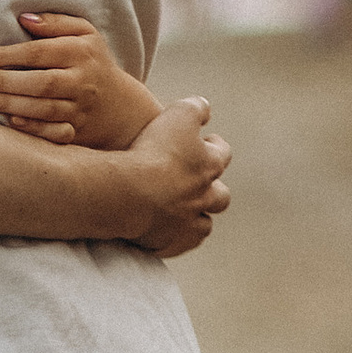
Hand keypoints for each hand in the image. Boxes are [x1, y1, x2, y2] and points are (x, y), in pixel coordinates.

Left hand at [0, 11, 158, 148]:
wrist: (121, 106)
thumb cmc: (91, 62)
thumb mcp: (84, 33)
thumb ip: (55, 23)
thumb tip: (24, 17)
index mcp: (81, 52)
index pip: (39, 52)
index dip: (6, 56)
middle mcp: (82, 81)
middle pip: (40, 82)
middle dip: (2, 82)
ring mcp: (80, 109)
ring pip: (43, 109)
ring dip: (7, 105)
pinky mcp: (77, 131)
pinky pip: (53, 132)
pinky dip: (32, 129)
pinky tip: (7, 123)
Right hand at [115, 99, 231, 257]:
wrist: (129, 194)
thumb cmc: (154, 152)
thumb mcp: (179, 114)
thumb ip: (196, 108)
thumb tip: (205, 108)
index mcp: (209, 166)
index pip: (222, 154)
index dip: (216, 147)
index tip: (209, 142)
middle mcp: (204, 197)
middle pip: (220, 197)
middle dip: (214, 190)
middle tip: (200, 184)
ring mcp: (187, 223)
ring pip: (202, 225)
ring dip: (197, 217)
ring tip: (185, 212)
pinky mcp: (168, 243)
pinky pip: (178, 245)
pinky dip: (175, 239)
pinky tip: (165, 234)